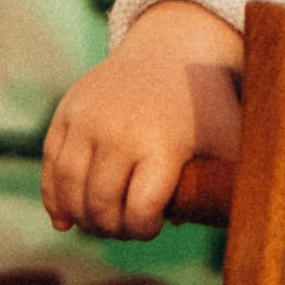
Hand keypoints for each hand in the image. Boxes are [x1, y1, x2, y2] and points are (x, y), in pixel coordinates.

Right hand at [43, 3, 242, 237]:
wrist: (172, 48)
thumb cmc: (206, 108)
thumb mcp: (228, 143)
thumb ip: (228, 188)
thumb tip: (235, 235)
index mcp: (163, 145)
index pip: (138, 212)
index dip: (143, 230)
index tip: (154, 226)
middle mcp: (120, 132)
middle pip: (100, 205)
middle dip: (111, 228)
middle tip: (124, 230)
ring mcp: (89, 119)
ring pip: (68, 187)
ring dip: (80, 217)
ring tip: (97, 224)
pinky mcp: (68, 111)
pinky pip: (50, 163)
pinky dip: (52, 196)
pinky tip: (64, 217)